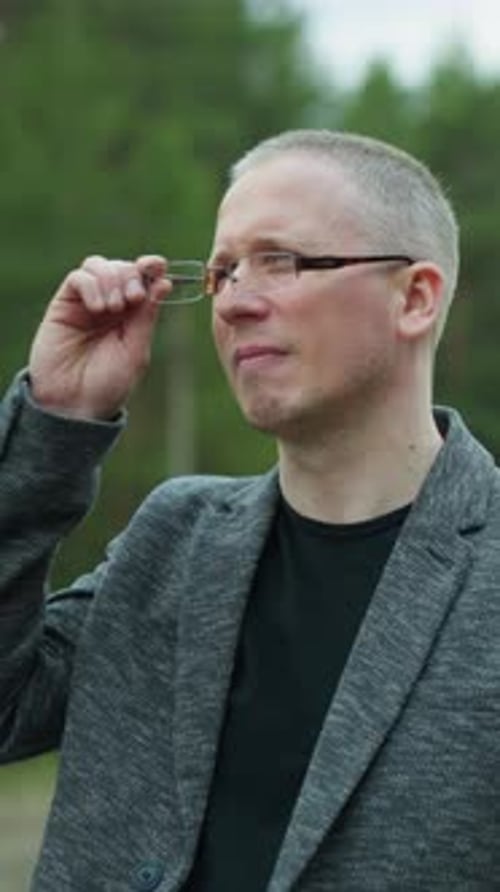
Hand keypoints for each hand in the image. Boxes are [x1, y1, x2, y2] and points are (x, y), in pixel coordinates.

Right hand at [29, 254, 170, 419]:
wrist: (75, 403)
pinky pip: (78, 278)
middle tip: (133, 299)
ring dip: (111, 280)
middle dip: (131, 276)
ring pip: (99, 265)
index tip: (158, 265)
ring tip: (113, 308)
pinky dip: (91, 285)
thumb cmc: (108, 384)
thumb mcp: (136, 350)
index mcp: (133, 315)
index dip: (151, 266)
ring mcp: (86, 303)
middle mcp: (110, 305)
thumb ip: (147, 316)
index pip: (143, 279)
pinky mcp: (63, 306)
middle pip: (122, 267)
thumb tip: (164, 282)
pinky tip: (97, 308)